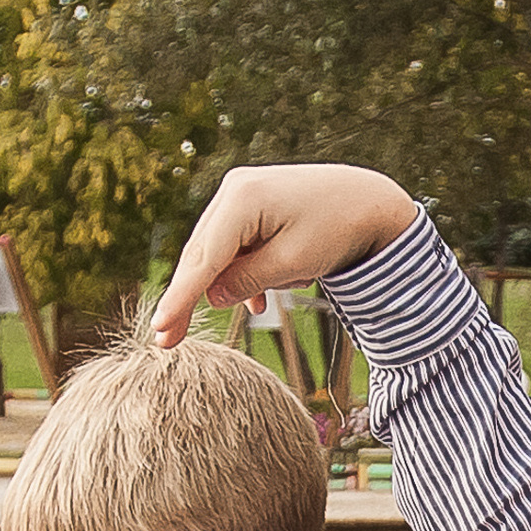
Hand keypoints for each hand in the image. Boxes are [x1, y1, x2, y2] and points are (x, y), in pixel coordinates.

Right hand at [152, 164, 419, 345]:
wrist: (371, 200)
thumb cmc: (339, 229)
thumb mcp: (294, 263)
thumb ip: (248, 281)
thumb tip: (211, 297)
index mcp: (243, 199)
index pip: (204, 258)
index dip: (180, 298)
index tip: (159, 329)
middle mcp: (235, 189)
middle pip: (201, 254)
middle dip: (188, 298)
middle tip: (165, 341)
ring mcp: (242, 193)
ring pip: (218, 252)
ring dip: (231, 283)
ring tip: (257, 307)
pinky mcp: (252, 203)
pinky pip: (235, 246)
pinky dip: (244, 273)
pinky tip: (259, 301)